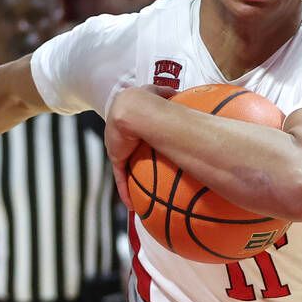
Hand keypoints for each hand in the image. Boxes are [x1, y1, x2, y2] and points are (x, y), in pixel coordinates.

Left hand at [104, 85, 176, 210]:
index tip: (150, 134)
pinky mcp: (116, 155)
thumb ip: (172, 97)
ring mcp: (117, 141)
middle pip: (128, 141)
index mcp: (131, 108)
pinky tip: (131, 205)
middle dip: (133, 152)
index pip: (137, 119)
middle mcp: (122, 124)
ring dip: (129, 176)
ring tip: (137, 193)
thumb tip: (184, 97)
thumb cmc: (154, 101)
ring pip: (124, 162)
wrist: (136, 109)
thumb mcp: (165, 96)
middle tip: (144, 165)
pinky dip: (125, 190)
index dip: (143, 126)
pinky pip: (120, 175)